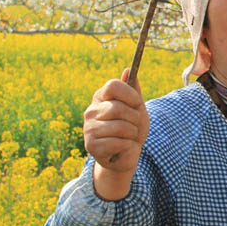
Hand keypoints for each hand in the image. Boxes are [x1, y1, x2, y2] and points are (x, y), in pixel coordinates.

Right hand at [83, 68, 148, 199]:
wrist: (127, 155)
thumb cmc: (132, 130)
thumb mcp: (137, 109)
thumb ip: (133, 91)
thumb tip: (128, 69)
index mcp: (101, 97)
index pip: (113, 85)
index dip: (130, 94)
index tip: (138, 104)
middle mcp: (91, 110)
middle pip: (119, 107)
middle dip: (135, 118)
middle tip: (134, 126)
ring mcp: (89, 128)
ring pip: (121, 126)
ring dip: (132, 134)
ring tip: (128, 138)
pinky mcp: (90, 145)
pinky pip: (118, 142)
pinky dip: (127, 146)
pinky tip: (122, 148)